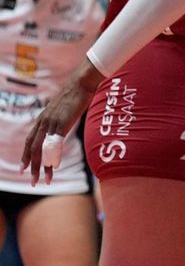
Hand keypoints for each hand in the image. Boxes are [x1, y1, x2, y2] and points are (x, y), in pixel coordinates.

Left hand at [22, 59, 103, 184]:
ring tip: (42, 179)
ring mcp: (52, 123)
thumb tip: (61, 127)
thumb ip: (59, 120)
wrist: (81, 83)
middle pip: (33, 149)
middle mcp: (43, 122)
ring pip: (42, 149)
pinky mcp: (62, 123)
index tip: (23, 169)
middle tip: (31, 181)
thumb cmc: (75, 95)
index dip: (26, 156)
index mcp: (42, 119)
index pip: (30, 141)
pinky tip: (53, 166)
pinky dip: (52, 156)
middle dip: (32, 166)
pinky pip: (54, 144)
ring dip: (41, 166)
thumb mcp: (63, 109)